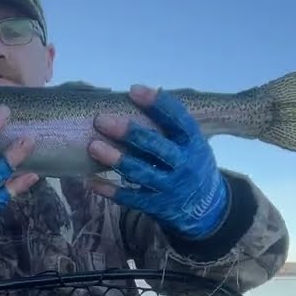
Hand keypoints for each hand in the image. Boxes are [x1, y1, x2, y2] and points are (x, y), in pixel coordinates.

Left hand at [87, 85, 228, 239]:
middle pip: (156, 146)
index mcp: (193, 142)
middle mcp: (183, 164)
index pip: (177, 119)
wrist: (204, 205)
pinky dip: (110, 190)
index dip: (157, 104)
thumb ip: (169, 124)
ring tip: (93, 146)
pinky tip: (90, 181)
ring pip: (140, 172)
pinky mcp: (156, 205)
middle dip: (129, 132)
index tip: (134, 90)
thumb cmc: (189, 160)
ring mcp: (170, 187)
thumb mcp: (191, 142)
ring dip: (116, 159)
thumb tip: (135, 93)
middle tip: (101, 120)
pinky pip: (131, 198)